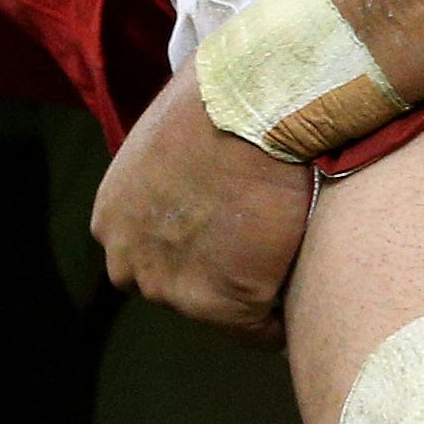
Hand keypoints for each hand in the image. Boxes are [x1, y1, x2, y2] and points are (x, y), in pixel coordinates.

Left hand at [90, 69, 313, 340]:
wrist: (260, 99)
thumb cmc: (225, 90)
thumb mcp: (171, 129)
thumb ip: (170, 165)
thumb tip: (199, 163)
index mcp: (113, 216)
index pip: (153, 254)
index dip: (198, 249)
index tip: (236, 237)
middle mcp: (127, 259)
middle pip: (177, 289)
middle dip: (218, 277)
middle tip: (268, 253)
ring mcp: (171, 287)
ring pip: (219, 311)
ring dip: (254, 294)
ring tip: (295, 266)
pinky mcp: (222, 304)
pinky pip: (261, 333)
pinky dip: (286, 322)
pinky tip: (310, 298)